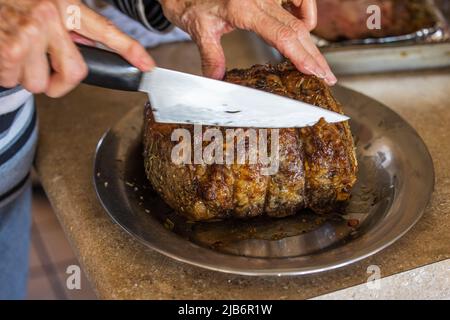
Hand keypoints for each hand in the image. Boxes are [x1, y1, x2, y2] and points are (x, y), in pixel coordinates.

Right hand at [0, 0, 153, 96]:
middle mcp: (50, 17)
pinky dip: (5, 74)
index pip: (105, 31)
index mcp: (64, 6)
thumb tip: (82, 47)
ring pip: (39, 83)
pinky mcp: (10, 48)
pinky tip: (2, 54)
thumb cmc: (11, 2)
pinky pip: (13, 81)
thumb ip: (67, 26)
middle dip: (58, 82)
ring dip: (25, 75)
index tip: (147, 66)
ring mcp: (31, 33)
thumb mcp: (45, 4)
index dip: (130, 50)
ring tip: (15, 52)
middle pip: (74, 74)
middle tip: (45, 72)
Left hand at [160, 0, 335, 84]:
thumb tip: (218, 81)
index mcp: (243, 8)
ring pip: (300, 15)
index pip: (282, 35)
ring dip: (311, 39)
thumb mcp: (199, 29)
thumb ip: (211, 56)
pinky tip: (303, 26)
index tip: (315, 72)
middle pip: (297, 28)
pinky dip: (305, 12)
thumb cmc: (190, 0)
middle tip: (326, 76)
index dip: (301, 56)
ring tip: (315, 61)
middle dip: (314, 55)